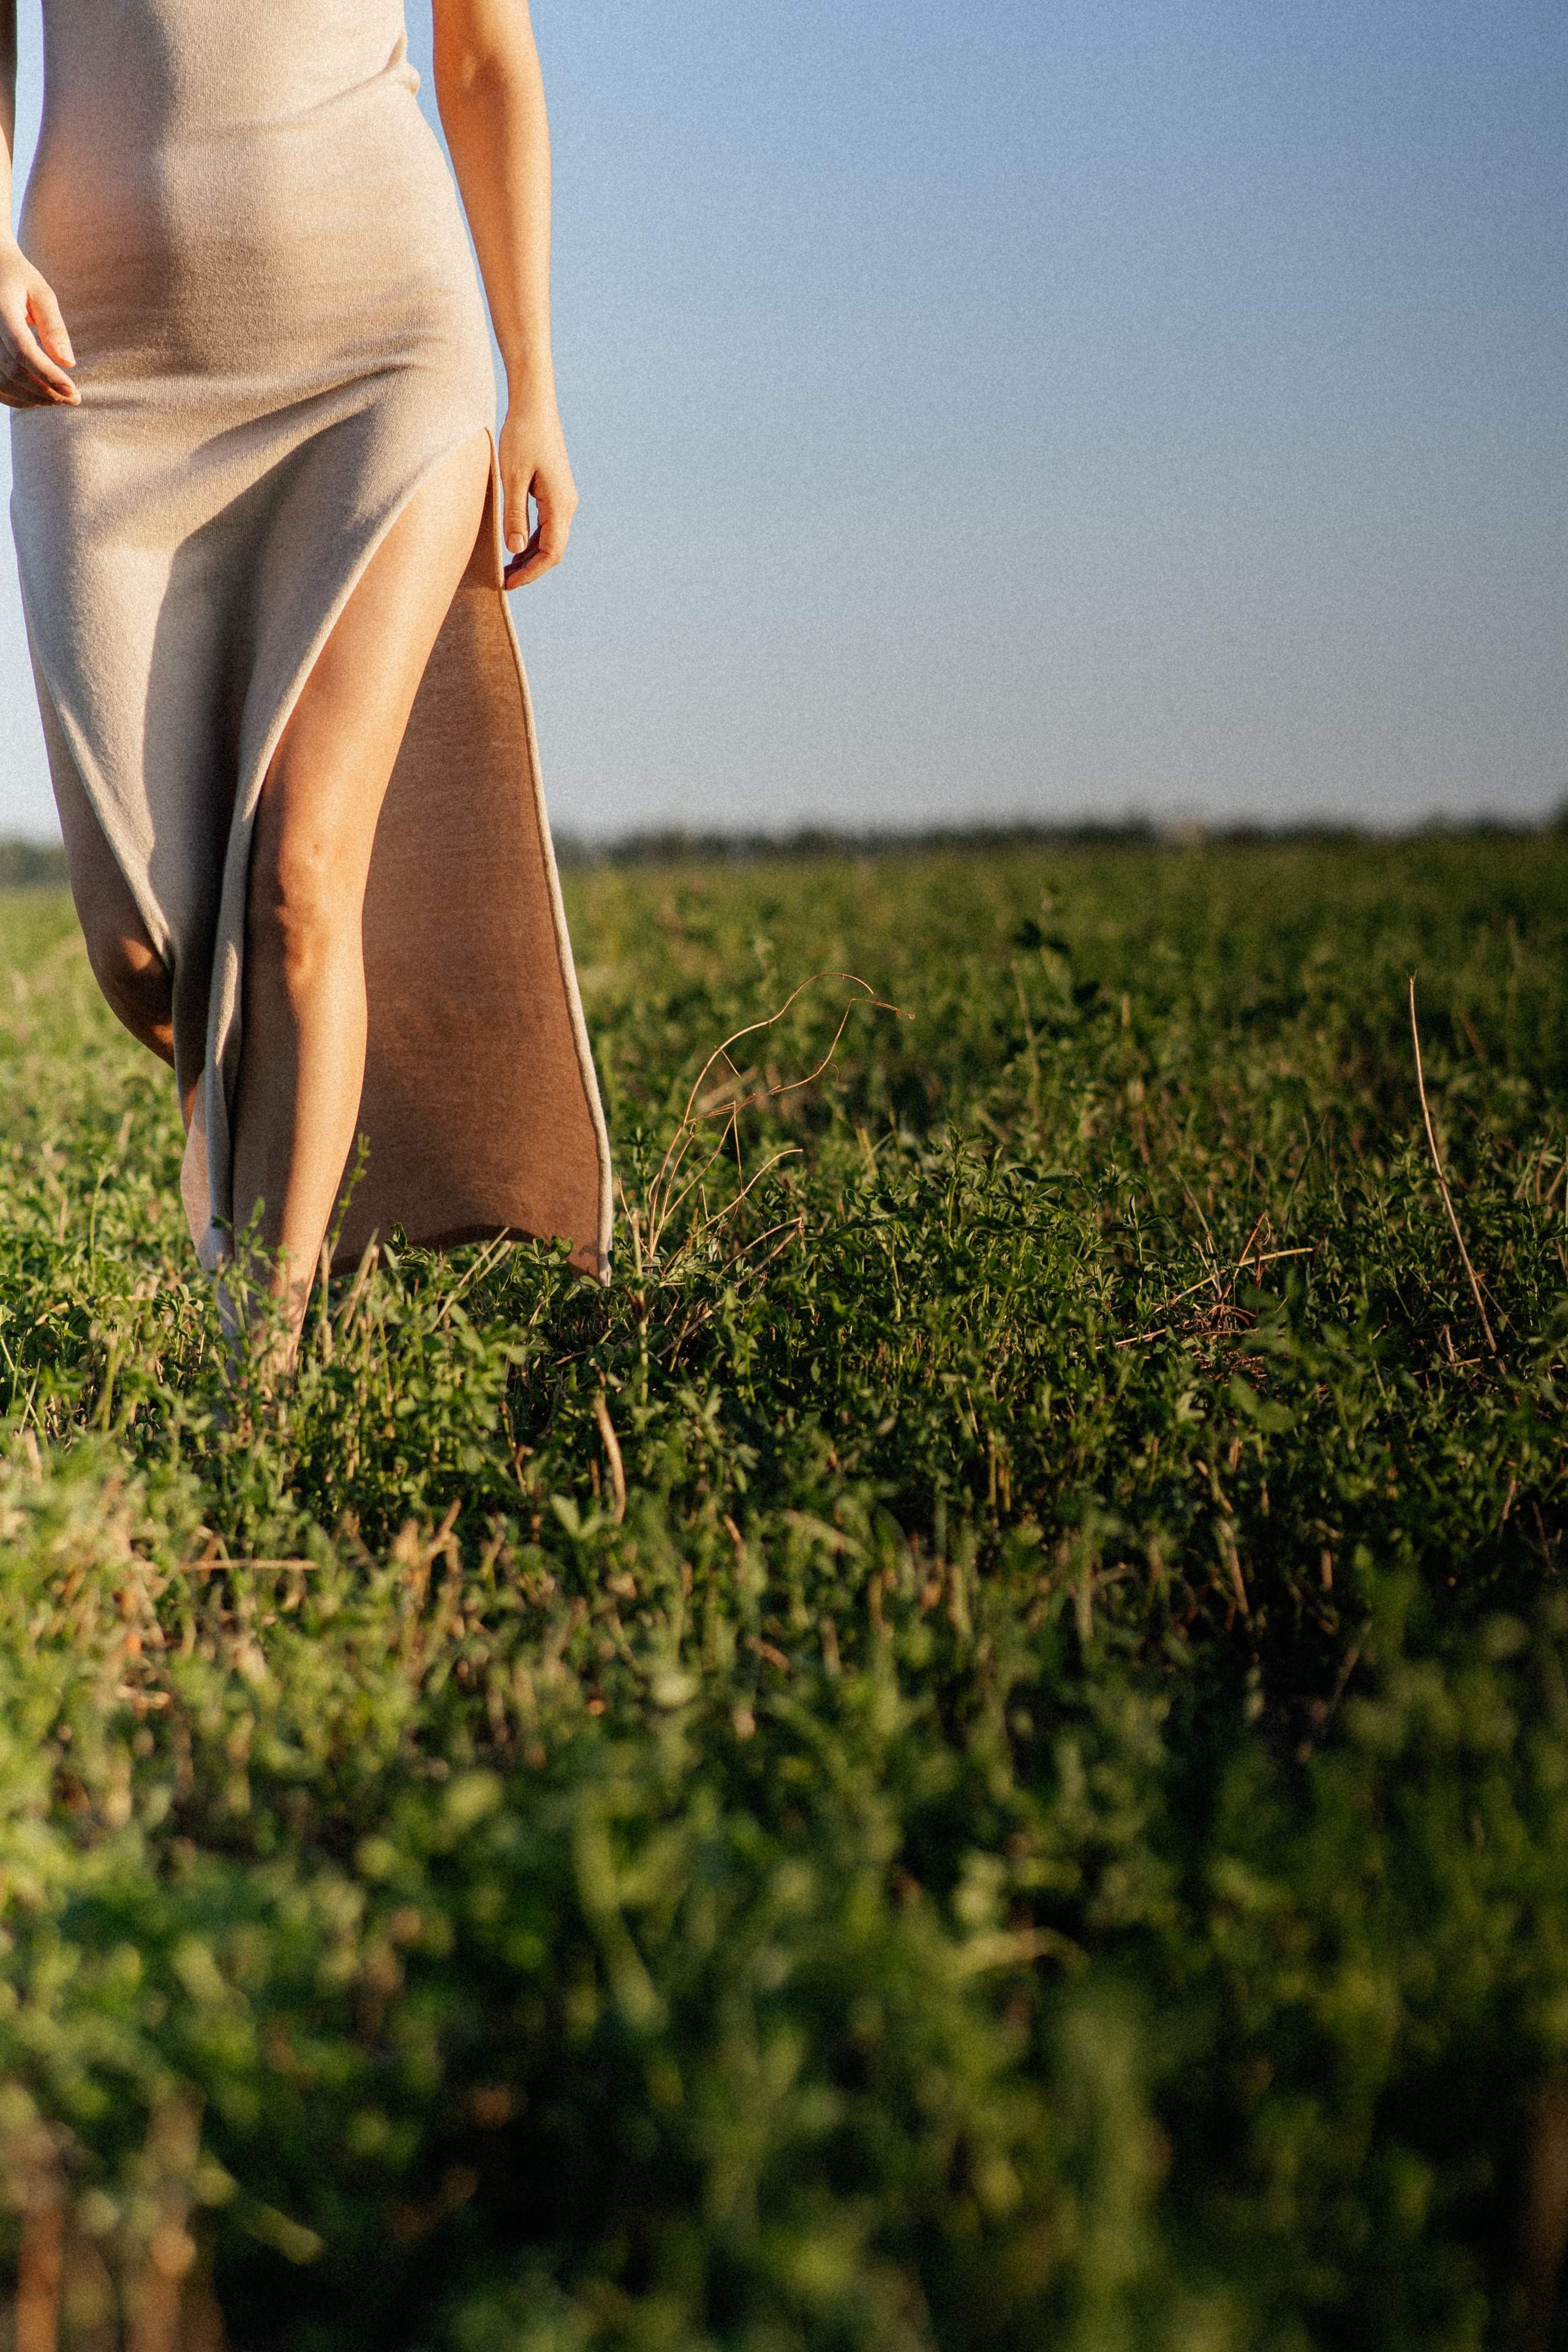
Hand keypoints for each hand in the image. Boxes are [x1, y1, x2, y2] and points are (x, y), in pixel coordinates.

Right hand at [0, 238, 78, 408]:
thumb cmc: (19, 278)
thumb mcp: (41, 293)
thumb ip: (54, 327)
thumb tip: (69, 363)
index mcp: (0, 310)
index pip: (22, 351)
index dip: (48, 374)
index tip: (73, 390)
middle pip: (13, 372)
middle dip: (46, 391)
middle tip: (74, 398)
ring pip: (2, 385)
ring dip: (33, 399)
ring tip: (59, 399)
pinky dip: (16, 398)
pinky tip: (38, 399)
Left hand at [498, 378, 576, 586]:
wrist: (534, 404)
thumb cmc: (521, 436)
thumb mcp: (512, 477)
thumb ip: (514, 515)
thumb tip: (515, 549)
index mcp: (560, 504)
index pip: (551, 553)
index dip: (531, 573)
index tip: (508, 584)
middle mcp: (567, 504)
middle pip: (553, 550)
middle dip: (530, 569)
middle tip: (503, 580)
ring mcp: (563, 498)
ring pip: (550, 539)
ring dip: (530, 556)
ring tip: (505, 567)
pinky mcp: (555, 491)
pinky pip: (547, 525)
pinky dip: (531, 540)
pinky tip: (514, 545)